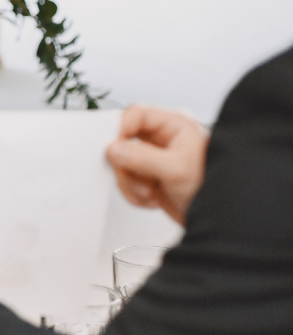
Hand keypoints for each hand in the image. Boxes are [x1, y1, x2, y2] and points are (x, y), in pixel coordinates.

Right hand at [106, 105, 208, 225]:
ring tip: (149, 191)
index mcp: (174, 126)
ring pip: (122, 164)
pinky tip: (151, 197)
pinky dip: (133, 194)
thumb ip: (142, 157)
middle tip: (134, 174)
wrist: (220, 219)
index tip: (115, 146)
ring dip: (130, 182)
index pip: (136, 115)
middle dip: (126, 164)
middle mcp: (162, 140)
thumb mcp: (176, 169)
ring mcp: (153, 160)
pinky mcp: (148, 179)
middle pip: (124, 141)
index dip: (122, 128)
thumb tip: (115, 148)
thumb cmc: (213, 188)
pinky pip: (125, 181)